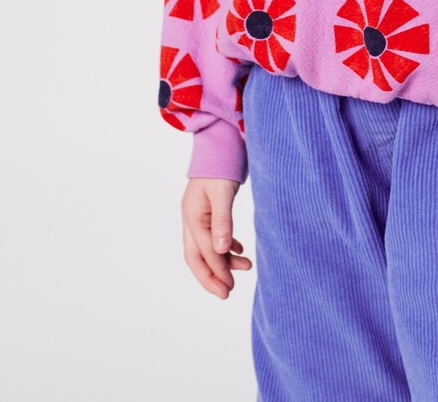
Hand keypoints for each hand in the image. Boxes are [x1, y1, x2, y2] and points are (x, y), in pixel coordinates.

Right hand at [181, 177, 252, 298]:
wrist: (220, 143)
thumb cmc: (219, 165)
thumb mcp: (223, 192)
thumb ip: (223, 221)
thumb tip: (222, 250)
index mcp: (192, 216)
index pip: (203, 251)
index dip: (216, 271)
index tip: (229, 288)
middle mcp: (191, 218)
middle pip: (196, 256)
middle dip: (211, 276)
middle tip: (227, 294)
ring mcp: (199, 215)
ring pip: (207, 247)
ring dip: (224, 260)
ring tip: (246, 267)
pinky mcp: (209, 211)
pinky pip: (214, 236)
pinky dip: (226, 246)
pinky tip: (239, 251)